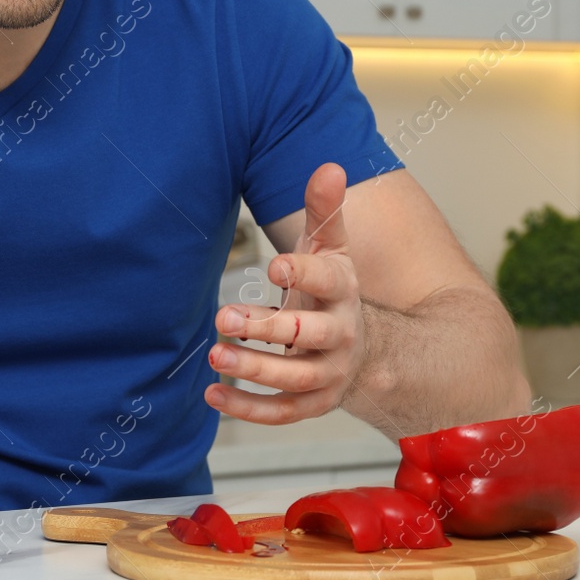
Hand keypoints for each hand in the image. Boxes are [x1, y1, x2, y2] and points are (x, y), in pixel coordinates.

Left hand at [204, 163, 366, 423]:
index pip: (327, 280)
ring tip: (215, 356)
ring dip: (254, 369)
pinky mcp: (314, 403)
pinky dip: (249, 408)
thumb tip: (330, 166)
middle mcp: (340, 334)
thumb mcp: (331, 248)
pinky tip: (213, 395)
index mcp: (343, 291)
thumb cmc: (332, 290)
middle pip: (308, 334)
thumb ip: (325, 210)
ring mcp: (329, 373)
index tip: (274, 267)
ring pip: (294, 377)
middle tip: (224, 319)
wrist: (365, 349)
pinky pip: (283, 412)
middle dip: (267, 329)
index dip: (302, 273)